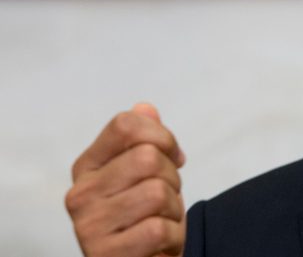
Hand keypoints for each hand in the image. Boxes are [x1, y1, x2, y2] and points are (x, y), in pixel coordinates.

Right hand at [65, 104, 186, 256]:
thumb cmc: (146, 216)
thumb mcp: (148, 173)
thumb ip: (144, 140)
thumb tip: (144, 108)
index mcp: (88, 166)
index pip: (126, 125)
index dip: (163, 136)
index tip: (173, 156)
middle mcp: (80, 194)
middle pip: (147, 157)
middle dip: (172, 177)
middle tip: (166, 197)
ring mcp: (88, 226)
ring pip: (156, 192)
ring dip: (173, 209)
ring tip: (161, 220)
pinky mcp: (105, 254)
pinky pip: (157, 229)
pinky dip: (171, 236)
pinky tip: (158, 243)